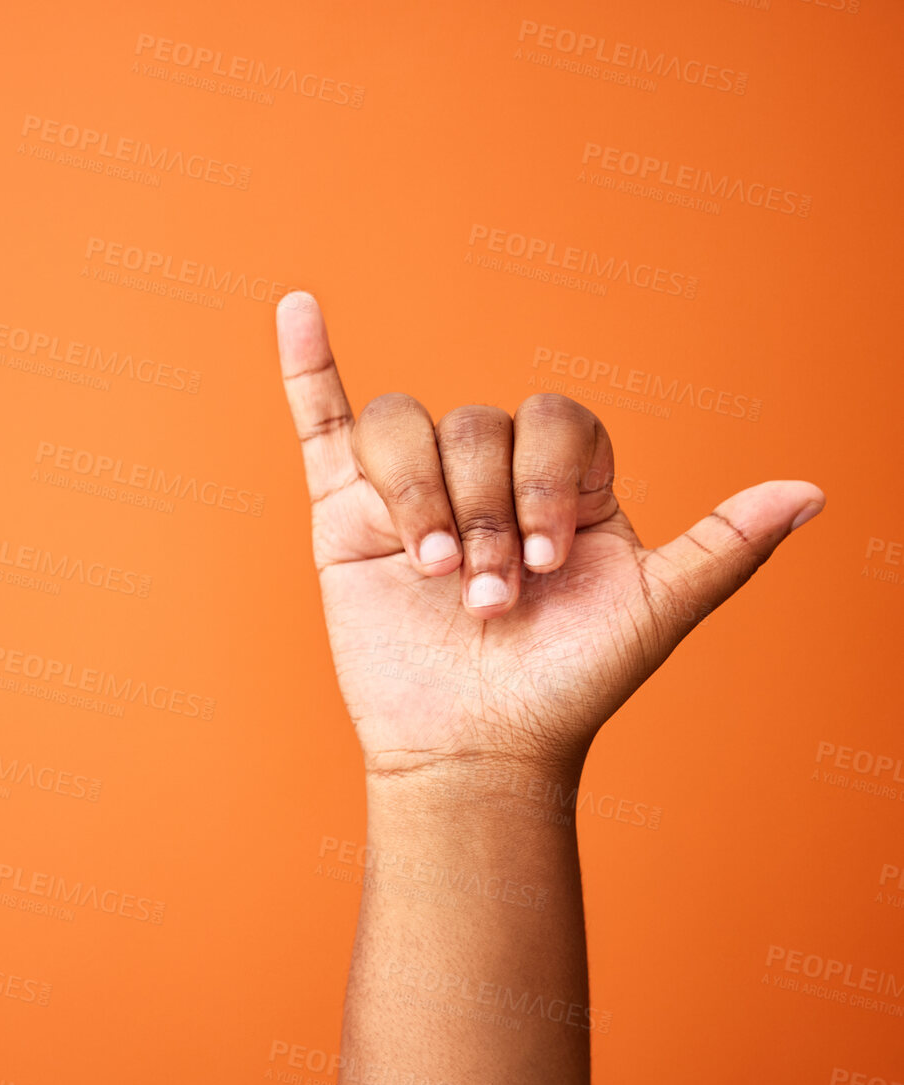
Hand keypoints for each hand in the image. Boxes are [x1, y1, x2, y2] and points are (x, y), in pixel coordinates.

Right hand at [275, 292, 823, 777]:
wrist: (474, 750)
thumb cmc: (566, 688)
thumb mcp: (655, 614)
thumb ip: (724, 547)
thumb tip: (813, 491)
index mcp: (565, 484)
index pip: (557, 420)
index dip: (549, 478)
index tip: (549, 562)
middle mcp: (489, 475)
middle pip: (476, 424)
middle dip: (484, 513)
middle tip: (487, 597)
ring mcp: (412, 489)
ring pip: (406, 427)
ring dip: (421, 496)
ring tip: (429, 572)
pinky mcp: (345, 512)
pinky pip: (324, 420)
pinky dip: (308, 365)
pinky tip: (298, 308)